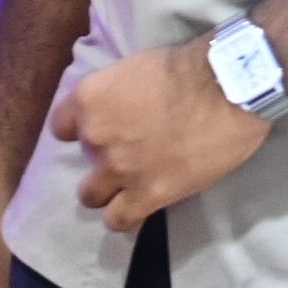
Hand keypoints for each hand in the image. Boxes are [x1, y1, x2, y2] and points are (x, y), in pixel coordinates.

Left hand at [52, 38, 271, 228]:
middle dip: (101, 158)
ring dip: (106, 192)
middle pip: (83, 160)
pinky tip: (135, 208)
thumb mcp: (134, 69)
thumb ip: (116, 94)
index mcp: (88, 99)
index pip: (61, 126)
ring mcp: (119, 169)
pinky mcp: (147, 194)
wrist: (226, 90)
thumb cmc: (186, 68)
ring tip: (127, 187)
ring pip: (91, 196)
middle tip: (127, 153)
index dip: (80, 130)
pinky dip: (123, 217)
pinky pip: (118, 219)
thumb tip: (120, 107)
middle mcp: (95, 136)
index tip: (100, 130)